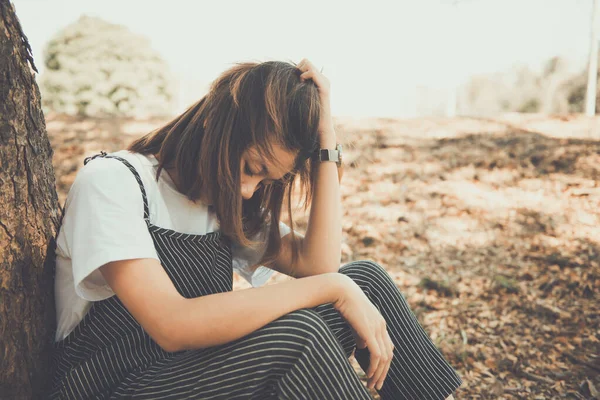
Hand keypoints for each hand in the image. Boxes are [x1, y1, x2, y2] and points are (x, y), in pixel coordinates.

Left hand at [296, 58, 334, 138]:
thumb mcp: (301, 97)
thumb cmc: (308, 114)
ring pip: (309, 65)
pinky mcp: (325, 88)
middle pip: (306, 61)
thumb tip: (287, 79)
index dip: (297, 68)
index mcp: (319, 80)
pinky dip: (304, 76)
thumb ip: (299, 87)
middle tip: (296, 82)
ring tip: (300, 84)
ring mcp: (325, 82)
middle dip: (298, 69)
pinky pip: (312, 72)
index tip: (294, 80)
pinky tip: (302, 85)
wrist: (320, 126)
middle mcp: (324, 79)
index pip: (306, 63)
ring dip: (300, 72)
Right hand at [333, 275, 393, 390]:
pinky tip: (368, 375)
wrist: (341, 290)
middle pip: (389, 355)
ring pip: (384, 358)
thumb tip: (362, 348)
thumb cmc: (345, 304)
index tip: (375, 375)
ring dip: (378, 373)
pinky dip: (374, 367)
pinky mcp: (369, 331)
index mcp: (380, 323)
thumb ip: (361, 334)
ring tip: (370, 385)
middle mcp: (382, 326)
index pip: (388, 348)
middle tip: (376, 386)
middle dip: (383, 373)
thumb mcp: (355, 322)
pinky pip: (376, 354)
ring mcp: (377, 328)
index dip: (383, 364)